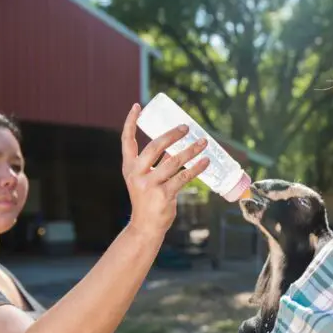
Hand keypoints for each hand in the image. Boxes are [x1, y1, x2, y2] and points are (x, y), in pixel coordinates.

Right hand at [121, 103, 209, 238]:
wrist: (145, 227)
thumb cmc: (147, 199)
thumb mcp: (144, 179)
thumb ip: (156, 163)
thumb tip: (175, 145)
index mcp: (129, 167)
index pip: (126, 140)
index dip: (130, 122)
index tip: (137, 106)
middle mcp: (136, 174)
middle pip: (154, 147)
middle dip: (172, 135)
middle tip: (186, 127)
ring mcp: (149, 185)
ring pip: (173, 162)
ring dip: (190, 150)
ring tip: (203, 142)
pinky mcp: (163, 195)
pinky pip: (183, 177)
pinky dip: (196, 168)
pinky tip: (205, 161)